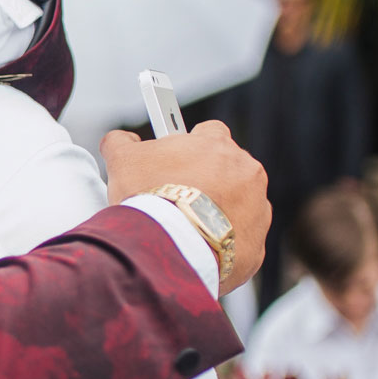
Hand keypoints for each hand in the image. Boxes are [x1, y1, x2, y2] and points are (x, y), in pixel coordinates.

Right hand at [102, 120, 270, 293]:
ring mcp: (257, 207)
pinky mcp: (256, 243)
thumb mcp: (122, 160)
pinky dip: (221, 242)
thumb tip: (120, 139)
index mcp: (217, 144)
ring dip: (217, 211)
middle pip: (228, 169)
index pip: (210, 131)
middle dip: (207, 180)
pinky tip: (197, 247)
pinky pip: (240, 240)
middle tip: (176, 197)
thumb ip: (121, 141)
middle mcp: (246, 171)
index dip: (192, 145)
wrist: (168, 247)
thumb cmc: (148, 198)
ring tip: (186, 226)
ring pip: (238, 205)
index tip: (177, 159)